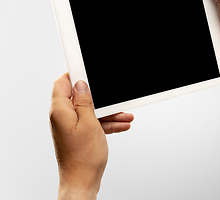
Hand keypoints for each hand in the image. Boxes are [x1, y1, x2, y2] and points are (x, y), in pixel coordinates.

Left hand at [49, 73, 133, 198]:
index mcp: (60, 111)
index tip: (89, 70)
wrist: (83, 181)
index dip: (75, 75)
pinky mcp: (79, 135)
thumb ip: (84, 101)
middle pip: (81, 98)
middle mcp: (63, 117)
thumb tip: (81, 85)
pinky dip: (106, 123)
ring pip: (91, 111)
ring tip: (126, 115)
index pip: (62, 83)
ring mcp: (71, 127)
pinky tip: (122, 125)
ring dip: (109, 113)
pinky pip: (93, 123)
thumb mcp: (89, 123)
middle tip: (115, 97)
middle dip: (101, 98)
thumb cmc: (83, 156)